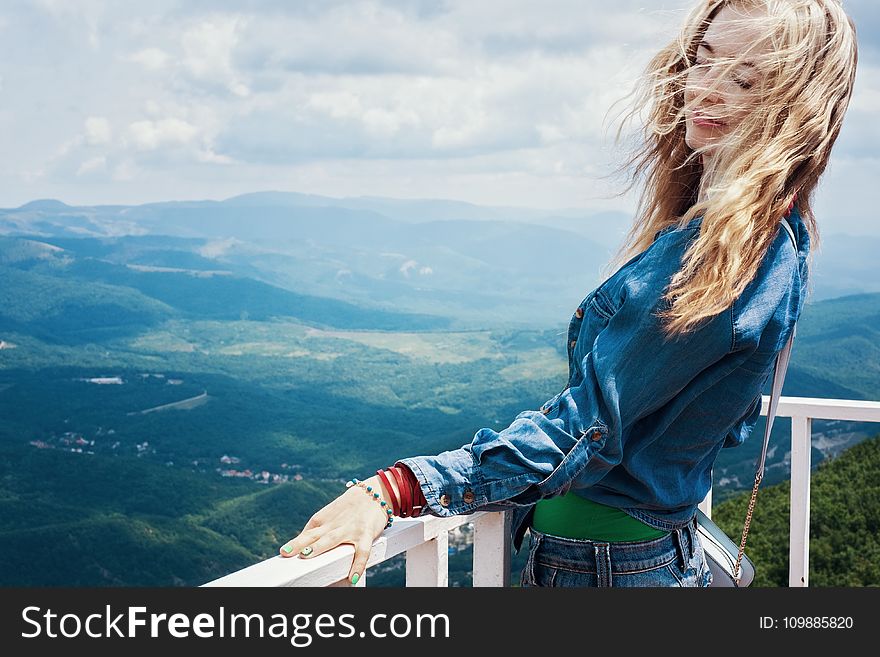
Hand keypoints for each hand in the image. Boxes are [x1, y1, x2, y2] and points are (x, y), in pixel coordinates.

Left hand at [278, 474, 395, 584]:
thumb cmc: (348, 508)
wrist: (373, 493)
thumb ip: (317, 530)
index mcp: (323, 520)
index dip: (295, 543)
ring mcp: (350, 529)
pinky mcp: (366, 534)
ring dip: (319, 547)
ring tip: (307, 556)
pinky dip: (358, 565)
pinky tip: (352, 578)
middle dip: (300, 543)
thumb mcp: (330, 515)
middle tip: (287, 552)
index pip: (307, 533)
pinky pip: (362, 552)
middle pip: (315, 535)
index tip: (283, 554)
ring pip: (333, 539)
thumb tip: (300, 547)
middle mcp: (334, 525)